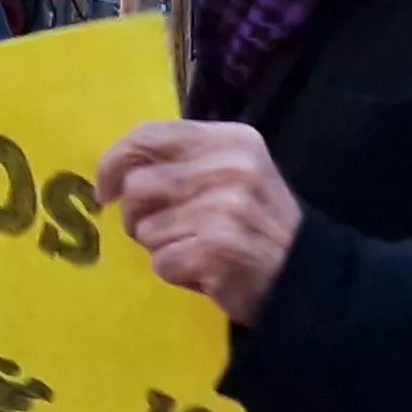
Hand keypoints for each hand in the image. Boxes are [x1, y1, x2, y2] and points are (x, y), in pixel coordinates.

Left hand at [97, 119, 302, 326]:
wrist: (305, 277)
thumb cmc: (255, 224)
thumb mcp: (230, 174)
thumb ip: (179, 162)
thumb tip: (114, 171)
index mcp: (230, 140)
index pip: (150, 135)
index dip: (115, 161)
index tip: (105, 189)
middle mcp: (230, 168)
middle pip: (138, 185)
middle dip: (138, 215)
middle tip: (164, 230)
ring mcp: (225, 210)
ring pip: (145, 228)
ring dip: (160, 246)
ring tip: (194, 248)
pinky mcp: (217, 250)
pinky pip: (161, 262)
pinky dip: (175, 272)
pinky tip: (204, 270)